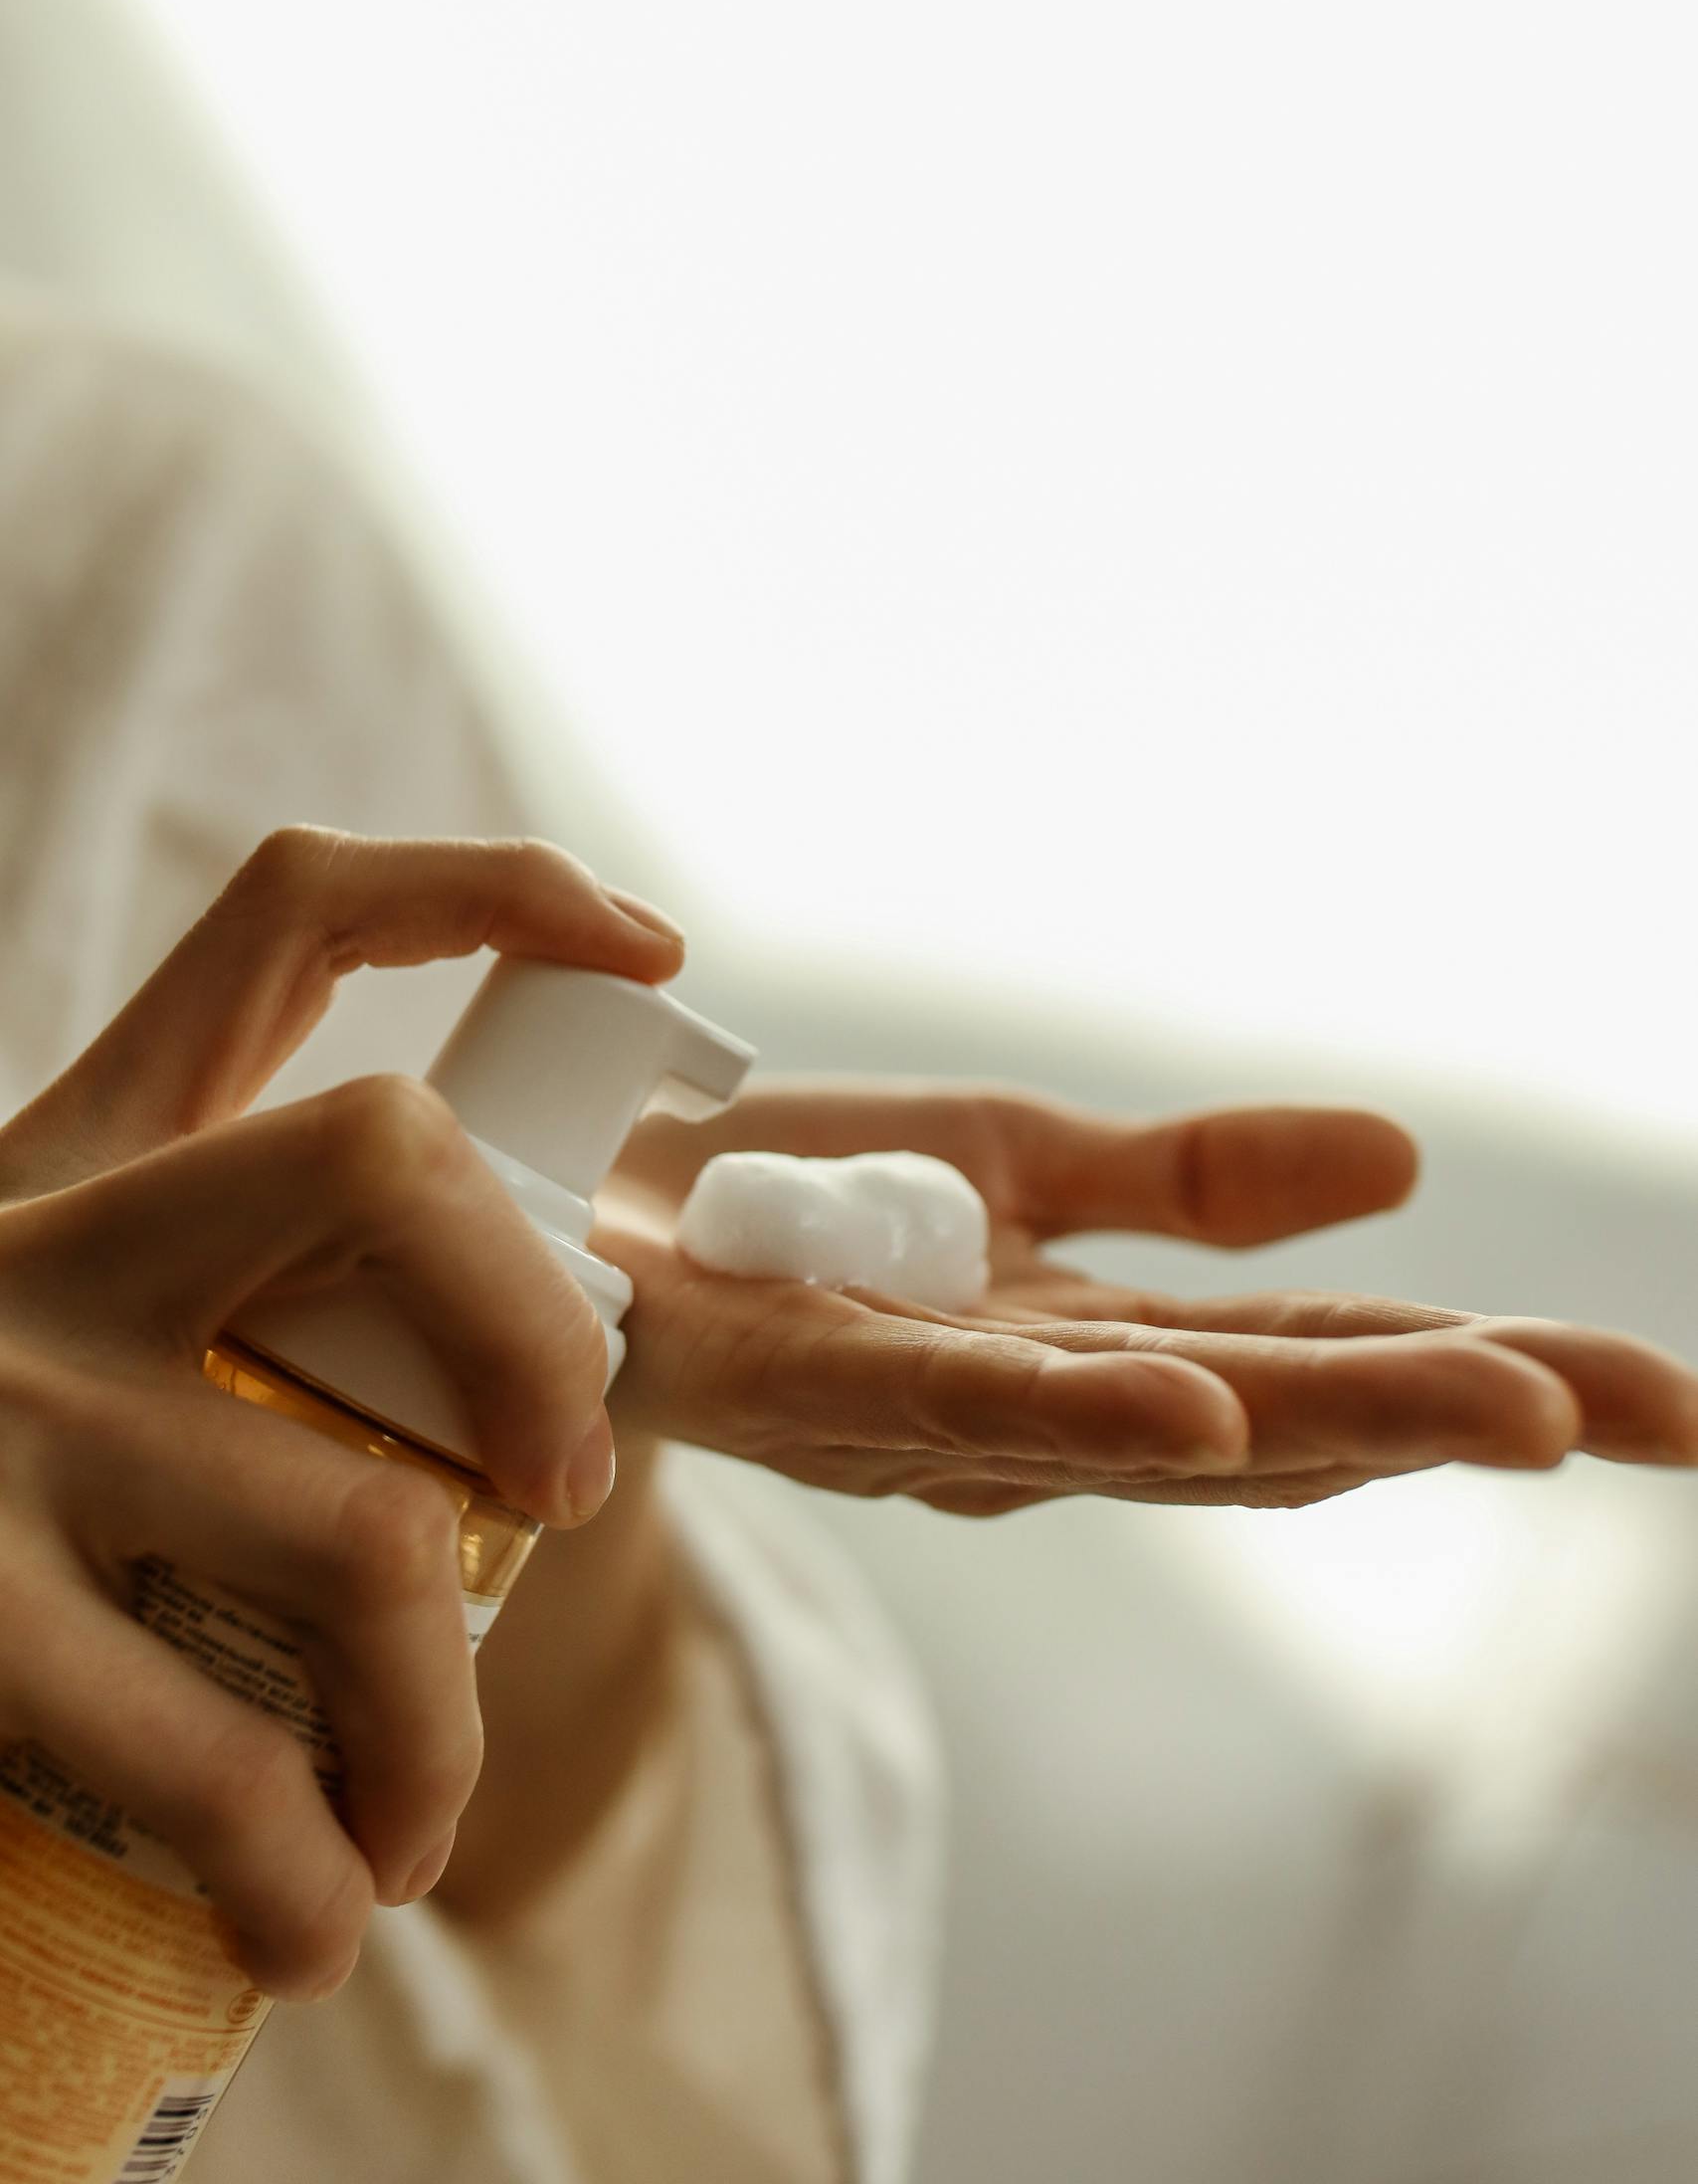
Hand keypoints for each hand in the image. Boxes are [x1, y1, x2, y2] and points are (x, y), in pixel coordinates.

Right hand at [0, 827, 681, 1997]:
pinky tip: (305, 1924)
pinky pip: (210, 1753)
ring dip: (436, 1722)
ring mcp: (0, 1415)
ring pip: (358, 1518)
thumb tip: (480, 1404)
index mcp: (86, 1152)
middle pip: (385, 1156)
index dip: (488, 889)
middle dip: (538, 1318)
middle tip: (564, 1488)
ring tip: (415, 1831)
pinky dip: (296, 1865)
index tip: (649, 950)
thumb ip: (206, 1295)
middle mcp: (47, 1241)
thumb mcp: (40, 1308)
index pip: (293, 921)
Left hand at [601, 1081, 1697, 1513]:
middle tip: (1644, 1412)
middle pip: (1273, 1420)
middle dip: (1460, 1413)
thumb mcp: (1021, 1165)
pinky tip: (1206, 1419)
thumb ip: (1203, 1186)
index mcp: (1096, 1356)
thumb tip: (1410, 1159)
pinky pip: (948, 1406)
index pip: (1324, 1373)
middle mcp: (1027, 1414)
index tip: (1656, 1395)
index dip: (1486, 1377)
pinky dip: (1084, 1419)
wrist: (558, 1192)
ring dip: (1327, 1424)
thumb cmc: (784, 1204)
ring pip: (1148, 1428)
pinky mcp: (794, 1380)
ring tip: (1506, 1413)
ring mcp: (918, 1413)